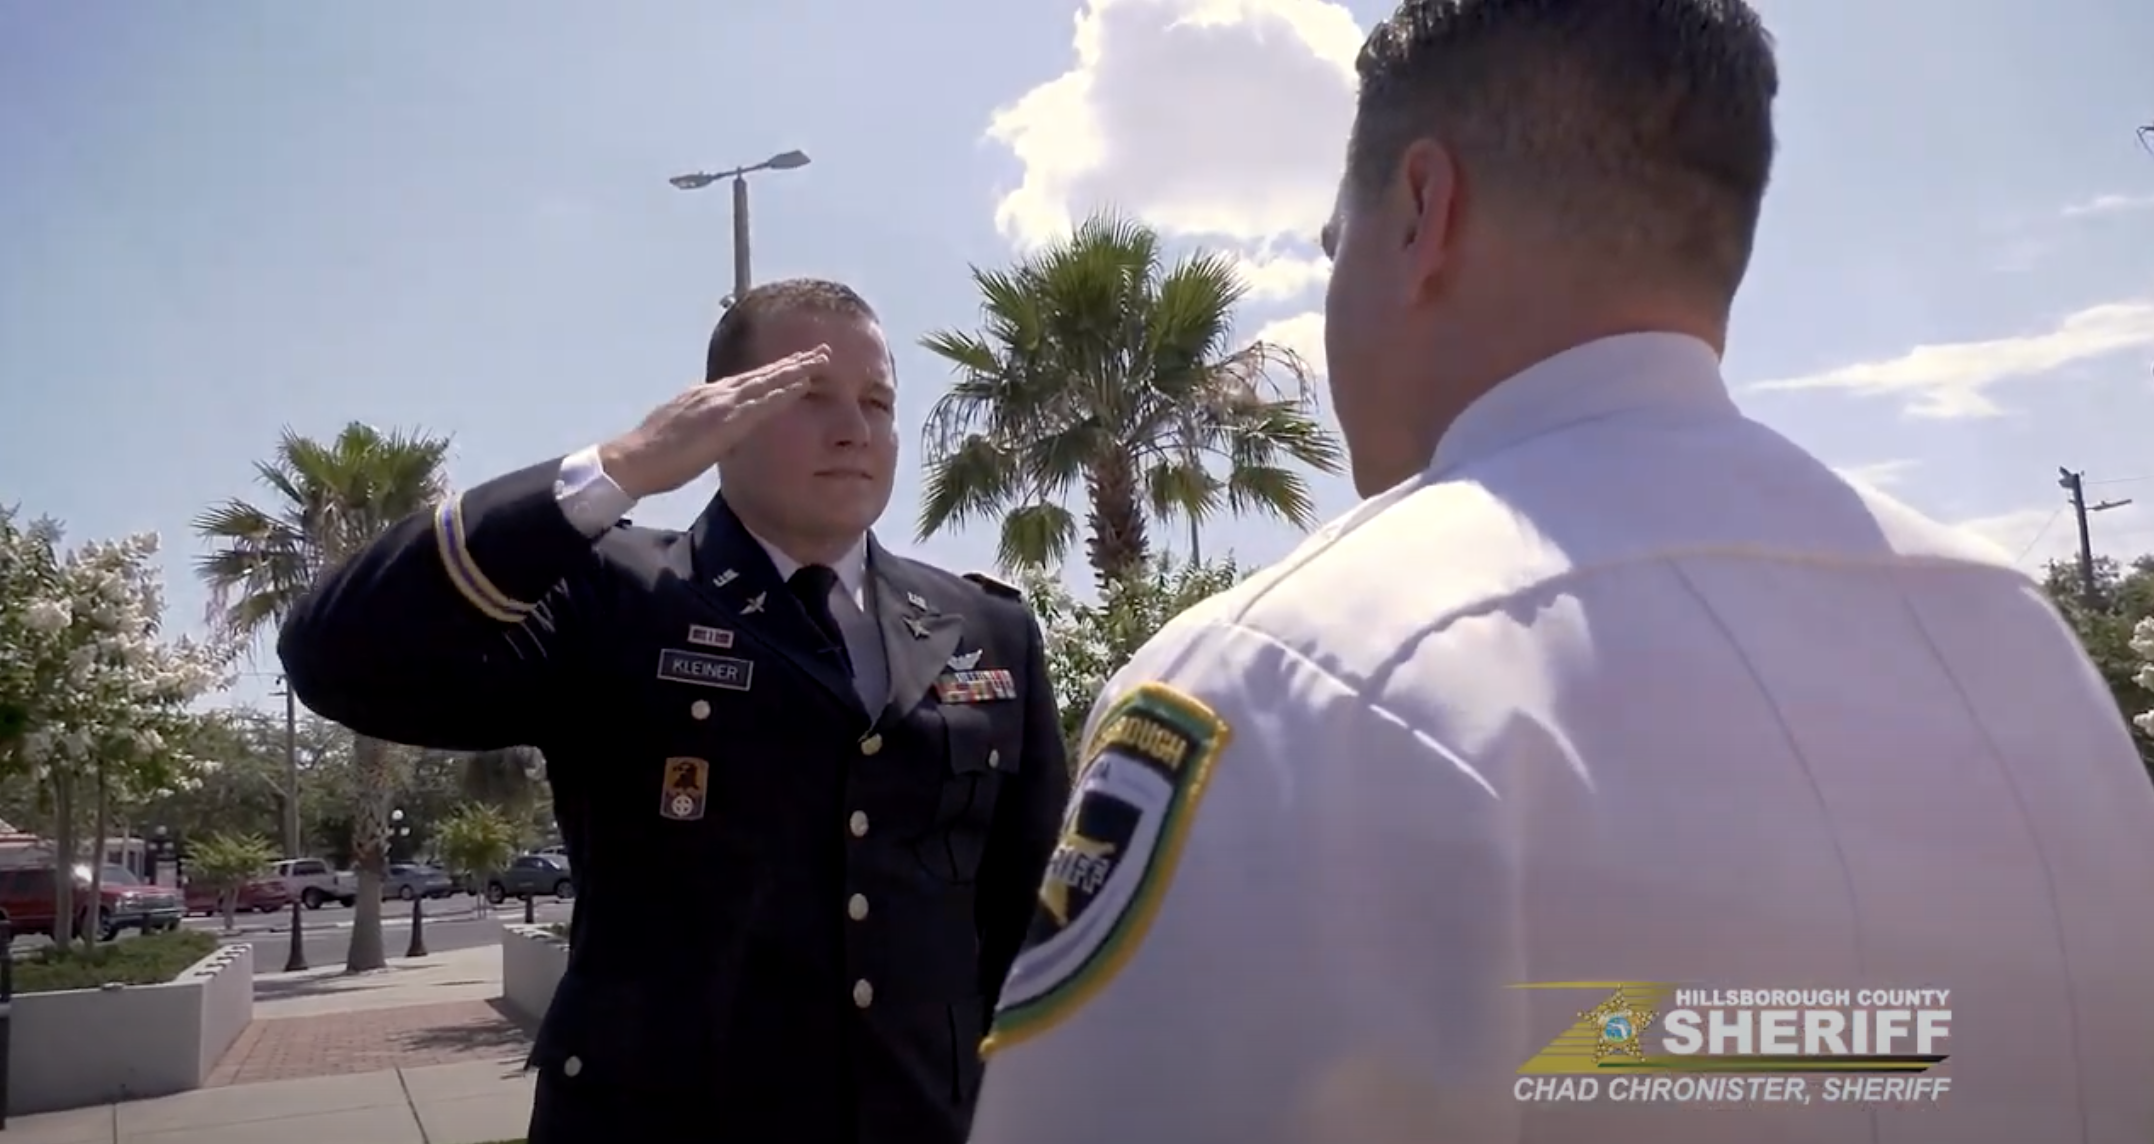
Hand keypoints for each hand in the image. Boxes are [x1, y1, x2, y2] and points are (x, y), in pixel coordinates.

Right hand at [597, 347, 827, 498]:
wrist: (634, 459)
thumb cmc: (655, 454)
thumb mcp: (683, 430)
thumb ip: (702, 423)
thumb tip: (715, 427)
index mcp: (705, 395)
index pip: (746, 380)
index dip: (773, 371)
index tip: (796, 363)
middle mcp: (714, 393)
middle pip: (761, 374)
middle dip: (792, 362)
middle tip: (820, 350)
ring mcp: (720, 404)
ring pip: (765, 382)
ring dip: (795, 370)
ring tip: (821, 359)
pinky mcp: (724, 422)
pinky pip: (760, 404)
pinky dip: (782, 393)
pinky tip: (802, 385)